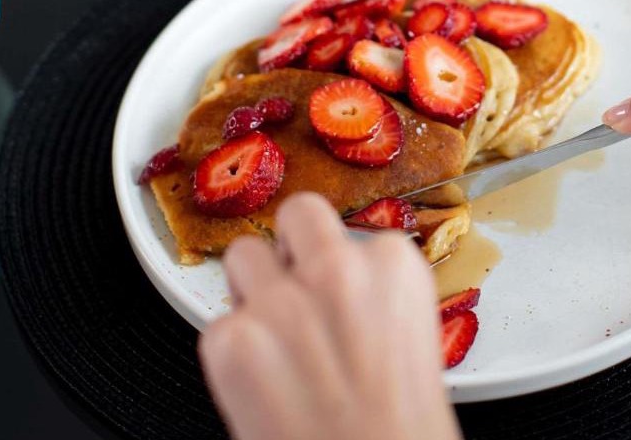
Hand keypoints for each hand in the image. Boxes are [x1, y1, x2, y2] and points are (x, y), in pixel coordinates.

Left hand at [198, 192, 461, 439]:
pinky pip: (219, 324)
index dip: (343, 266)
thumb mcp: (411, 343)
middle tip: (296, 284)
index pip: (355, 232)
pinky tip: (259, 386)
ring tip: (270, 335)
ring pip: (243, 254)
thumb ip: (373, 301)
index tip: (341, 292)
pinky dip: (232, 353)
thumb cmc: (398, 431)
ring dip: (252, 287)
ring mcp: (279, 301)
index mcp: (394, 269)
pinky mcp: (231, 341)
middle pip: (299, 213)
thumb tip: (339, 294)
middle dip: (293, 245)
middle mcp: (337, 271)